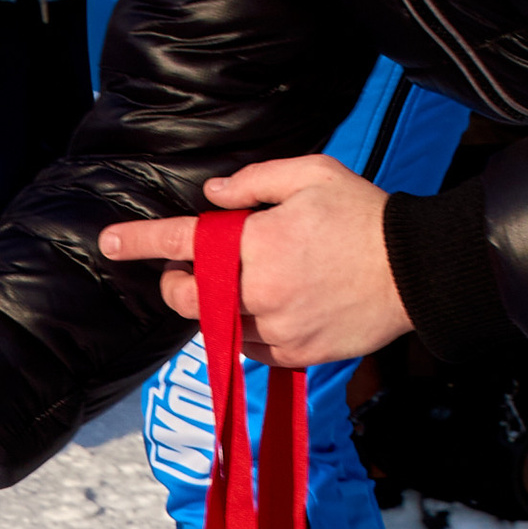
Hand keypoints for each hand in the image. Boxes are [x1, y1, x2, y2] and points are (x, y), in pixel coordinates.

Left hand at [99, 159, 411, 367]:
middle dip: (178, 283)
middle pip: (187, 298)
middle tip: (190, 269)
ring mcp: (277, 327)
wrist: (417, 271)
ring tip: (249, 283)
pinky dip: (247, 330)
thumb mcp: (312, 176)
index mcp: (258, 242)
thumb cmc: (365, 216)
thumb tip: (213, 197)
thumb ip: (254, 182)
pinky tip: (275, 306)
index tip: (110, 242)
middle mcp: (261, 291)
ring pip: (217, 327)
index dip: (141, 241)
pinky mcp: (296, 353)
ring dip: (217, 307)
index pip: (183, 241)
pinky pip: (250, 348)